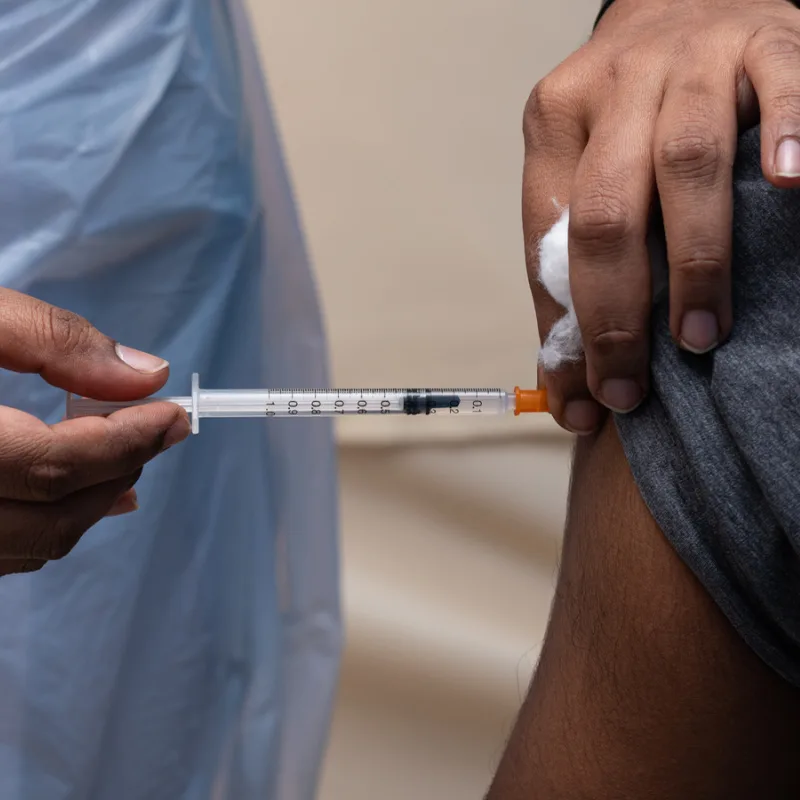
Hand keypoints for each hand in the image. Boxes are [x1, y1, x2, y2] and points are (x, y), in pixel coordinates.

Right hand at [0, 288, 189, 575]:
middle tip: (158, 428)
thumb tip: (148, 373)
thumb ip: (55, 342)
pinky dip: (48, 522)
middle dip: (119, 471)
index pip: (57, 465)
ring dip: (91, 502)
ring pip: (29, 546)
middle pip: (51, 517)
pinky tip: (73, 492)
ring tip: (127, 456)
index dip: (130, 441)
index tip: (177, 415)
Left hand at [524, 0, 799, 432]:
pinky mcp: (763, 38)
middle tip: (637, 386)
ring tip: (700, 334)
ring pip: (683, 162)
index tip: (588, 399)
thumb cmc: (635, 119)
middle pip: (604, 211)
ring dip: (693, 260)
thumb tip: (570, 391)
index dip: (566, 329)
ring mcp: (688, 58)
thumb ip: (571, 273)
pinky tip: (792, 187)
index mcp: (555, 125)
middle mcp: (612, 85)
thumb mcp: (587, 180)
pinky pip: (781, 83)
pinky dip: (789, 134)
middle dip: (617, 313)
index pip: (546, 241)